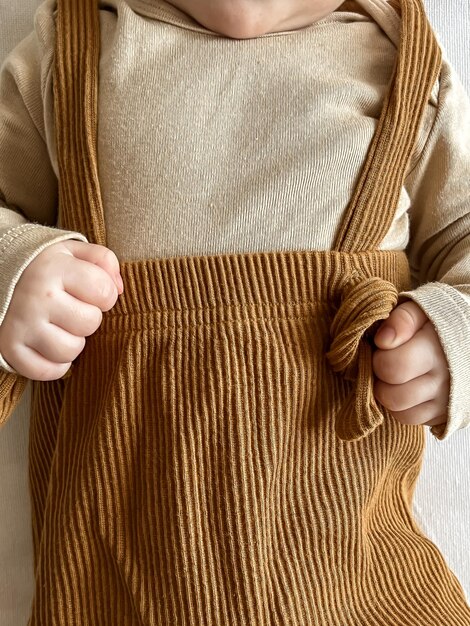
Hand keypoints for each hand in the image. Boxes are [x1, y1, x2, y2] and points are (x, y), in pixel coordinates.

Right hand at [0, 240, 123, 380]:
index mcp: (54, 268)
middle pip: (90, 323)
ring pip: (71, 351)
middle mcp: (36, 297)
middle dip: (88, 317)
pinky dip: (54, 364)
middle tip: (72, 309)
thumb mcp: (72, 252)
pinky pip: (47, 371)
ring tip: (60, 326)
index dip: (105, 294)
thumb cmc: (44, 268)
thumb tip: (119, 289)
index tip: (90, 291)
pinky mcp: (10, 348)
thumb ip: (103, 261)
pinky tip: (49, 345)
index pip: (105, 292)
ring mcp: (21, 325)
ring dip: (73, 342)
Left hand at [372, 300, 448, 429]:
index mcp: (434, 351)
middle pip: (391, 396)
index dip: (378, 357)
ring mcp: (444, 401)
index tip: (383, 347)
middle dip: (380, 379)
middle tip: (386, 363)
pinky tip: (406, 387)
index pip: (391, 367)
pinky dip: (401, 407)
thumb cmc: (438, 321)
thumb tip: (382, 340)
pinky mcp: (444, 414)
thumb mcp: (422, 309)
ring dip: (389, 395)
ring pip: (399, 412)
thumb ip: (402, 319)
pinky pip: (411, 420)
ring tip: (396, 376)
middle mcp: (442, 380)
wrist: (469, 338)